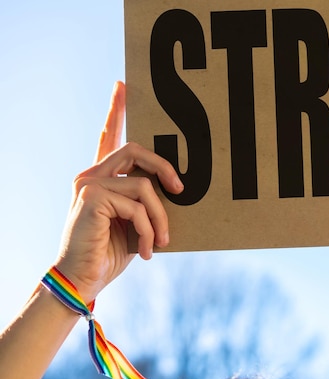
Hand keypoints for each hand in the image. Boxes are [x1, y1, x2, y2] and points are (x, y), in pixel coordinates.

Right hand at [54, 81, 182, 301]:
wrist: (84, 280)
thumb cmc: (111, 253)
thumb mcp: (135, 221)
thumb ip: (146, 199)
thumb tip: (177, 187)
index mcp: (101, 178)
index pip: (109, 137)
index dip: (116, 110)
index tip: (122, 85)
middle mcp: (92, 175)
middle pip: (137, 150)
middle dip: (166, 168)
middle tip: (181, 190)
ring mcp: (89, 183)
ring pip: (145, 185)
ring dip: (159, 217)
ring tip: (160, 242)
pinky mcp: (92, 196)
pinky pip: (138, 205)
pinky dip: (148, 229)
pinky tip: (146, 251)